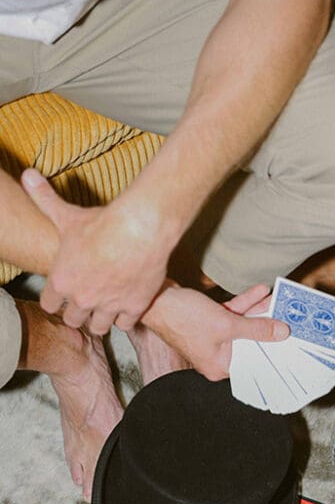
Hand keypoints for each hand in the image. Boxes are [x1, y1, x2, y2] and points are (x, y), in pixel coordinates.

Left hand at [21, 168, 173, 333]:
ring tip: (106, 307)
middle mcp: (82, 299)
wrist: (138, 230)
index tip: (64, 294)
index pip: (49, 304)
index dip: (56, 299)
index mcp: (62, 281)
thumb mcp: (68, 214)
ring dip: (101, 319)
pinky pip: (125, 324)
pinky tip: (127, 305)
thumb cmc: (101, 223)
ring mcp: (108, 306)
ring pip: (99, 327)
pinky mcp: (133, 308)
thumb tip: (27, 175)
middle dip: (78, 312)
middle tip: (87, 301)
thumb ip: (44, 199)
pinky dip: (125, 317)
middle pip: (73, 320)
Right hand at [145, 282, 288, 379]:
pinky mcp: (208, 321)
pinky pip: (231, 314)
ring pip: (241, 325)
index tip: (290, 344)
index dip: (272, 352)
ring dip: (258, 311)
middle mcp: (215, 356)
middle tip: (288, 317)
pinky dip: (244, 304)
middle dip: (268, 327)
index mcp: (219, 367)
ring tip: (276, 299)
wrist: (156, 298)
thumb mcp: (227, 324)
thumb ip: (256, 329)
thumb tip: (281, 333)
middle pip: (249, 343)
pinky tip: (259, 291)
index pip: (252, 363)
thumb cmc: (183, 318)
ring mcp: (212, 338)